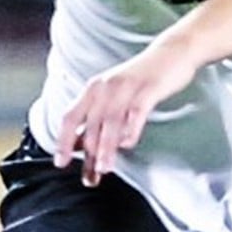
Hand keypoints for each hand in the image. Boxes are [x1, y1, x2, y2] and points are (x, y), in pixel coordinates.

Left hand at [52, 45, 198, 186]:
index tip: (60, 163)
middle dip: (88, 153)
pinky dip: (130, 129)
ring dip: (106, 146)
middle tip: (90, 178)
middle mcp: (104, 87)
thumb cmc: (141, 81)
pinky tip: (128, 144)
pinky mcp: (147, 89)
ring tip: (105, 168)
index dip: (63, 140)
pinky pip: (135, 112)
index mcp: (93, 89)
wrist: (172, 54)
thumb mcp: (114, 97)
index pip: (70, 117)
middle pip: (90, 123)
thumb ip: (98, 119)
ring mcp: (125, 87)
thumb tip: (81, 146)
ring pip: (110, 121)